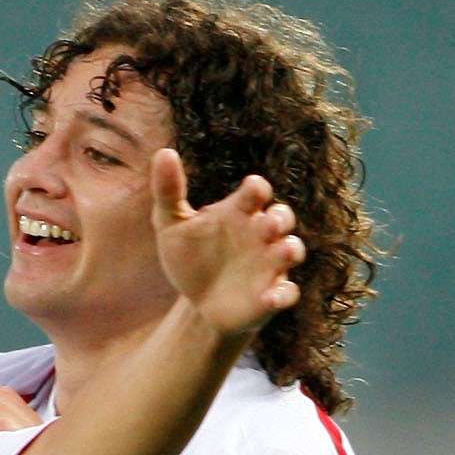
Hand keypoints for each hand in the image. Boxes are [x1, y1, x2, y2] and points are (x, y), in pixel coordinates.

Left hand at [152, 148, 306, 334]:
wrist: (197, 302)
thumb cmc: (189, 257)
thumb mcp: (171, 224)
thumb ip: (168, 191)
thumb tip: (163, 152)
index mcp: (239, 213)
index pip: (255, 194)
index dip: (257, 189)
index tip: (252, 186)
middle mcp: (261, 234)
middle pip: (282, 218)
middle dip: (281, 218)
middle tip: (271, 222)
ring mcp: (270, 264)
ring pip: (291, 250)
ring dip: (290, 249)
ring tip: (284, 251)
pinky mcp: (272, 294)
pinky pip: (286, 292)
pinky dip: (282, 295)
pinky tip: (271, 298)